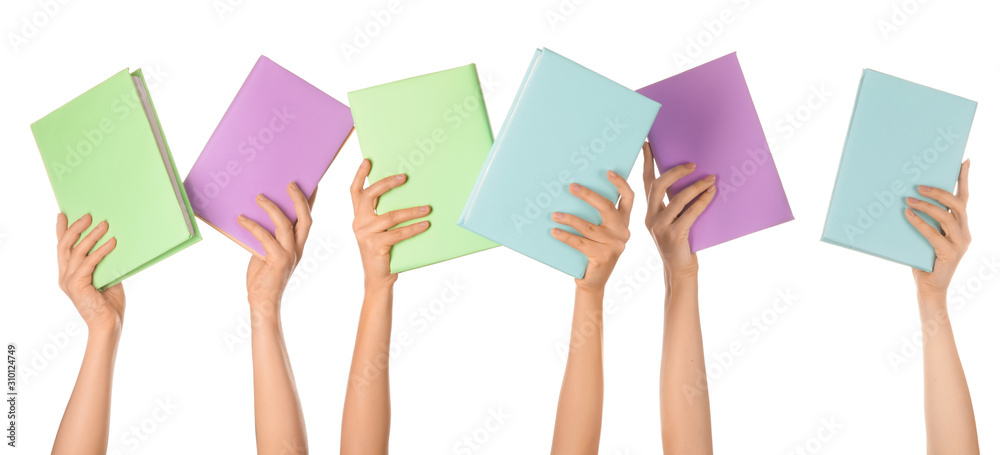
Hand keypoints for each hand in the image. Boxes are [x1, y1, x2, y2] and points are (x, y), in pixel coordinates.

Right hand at [55, 213, 124, 333]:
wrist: (109, 323)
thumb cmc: (109, 302)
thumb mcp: (106, 277)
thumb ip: (103, 262)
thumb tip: (111, 241)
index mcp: (69, 273)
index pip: (63, 248)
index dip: (61, 230)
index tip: (63, 214)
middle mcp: (65, 276)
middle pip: (65, 245)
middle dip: (75, 228)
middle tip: (88, 215)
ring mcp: (69, 281)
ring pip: (77, 251)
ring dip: (92, 236)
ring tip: (104, 224)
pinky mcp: (77, 285)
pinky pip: (89, 263)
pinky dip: (101, 251)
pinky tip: (112, 242)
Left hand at [238, 182, 314, 318]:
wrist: (262, 301)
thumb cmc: (263, 275)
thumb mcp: (268, 251)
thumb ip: (269, 235)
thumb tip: (259, 212)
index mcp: (298, 244)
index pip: (307, 218)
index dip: (311, 200)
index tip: (310, 182)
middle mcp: (298, 248)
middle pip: (305, 219)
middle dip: (299, 199)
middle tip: (289, 183)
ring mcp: (289, 255)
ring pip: (286, 225)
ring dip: (272, 208)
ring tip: (259, 197)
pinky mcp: (277, 261)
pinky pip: (266, 238)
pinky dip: (253, 226)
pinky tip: (241, 219)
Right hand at [350, 159, 429, 289]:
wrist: (378, 279)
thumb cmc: (383, 252)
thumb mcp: (380, 231)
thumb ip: (384, 216)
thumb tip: (408, 195)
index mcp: (359, 217)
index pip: (355, 192)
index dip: (360, 175)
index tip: (368, 161)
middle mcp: (359, 223)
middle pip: (369, 196)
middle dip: (387, 184)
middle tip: (404, 177)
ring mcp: (366, 234)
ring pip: (391, 216)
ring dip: (411, 211)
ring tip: (427, 208)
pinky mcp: (376, 246)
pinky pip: (398, 233)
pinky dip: (414, 228)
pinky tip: (425, 224)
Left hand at [551, 170, 633, 292]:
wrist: (592, 281)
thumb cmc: (591, 251)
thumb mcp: (597, 232)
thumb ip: (595, 216)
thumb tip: (574, 192)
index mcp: (623, 222)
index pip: (628, 198)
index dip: (620, 184)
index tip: (608, 172)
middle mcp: (622, 232)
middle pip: (606, 207)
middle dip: (587, 195)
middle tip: (571, 187)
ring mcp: (614, 245)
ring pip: (589, 226)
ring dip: (569, 218)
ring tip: (554, 214)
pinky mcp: (604, 256)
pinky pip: (580, 243)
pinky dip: (565, 236)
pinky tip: (555, 231)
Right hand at [641, 142, 715, 281]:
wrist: (680, 270)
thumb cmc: (681, 243)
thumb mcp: (674, 221)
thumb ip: (677, 205)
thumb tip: (694, 180)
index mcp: (649, 212)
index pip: (646, 182)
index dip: (647, 163)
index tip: (648, 144)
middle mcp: (651, 218)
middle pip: (658, 186)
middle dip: (675, 172)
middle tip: (692, 164)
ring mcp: (661, 227)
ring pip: (677, 199)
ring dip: (696, 186)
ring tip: (710, 179)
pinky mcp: (674, 235)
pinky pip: (690, 212)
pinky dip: (702, 201)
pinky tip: (711, 193)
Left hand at [906, 159, 971, 301]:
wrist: (929, 288)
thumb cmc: (924, 259)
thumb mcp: (926, 236)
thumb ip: (925, 220)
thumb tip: (906, 199)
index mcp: (961, 225)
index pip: (964, 198)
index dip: (964, 179)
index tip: (963, 161)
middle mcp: (964, 232)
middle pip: (957, 204)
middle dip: (940, 192)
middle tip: (920, 185)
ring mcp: (960, 243)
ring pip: (947, 217)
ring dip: (927, 206)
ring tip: (908, 200)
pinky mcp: (950, 254)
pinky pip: (934, 234)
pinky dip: (920, 223)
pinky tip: (908, 215)